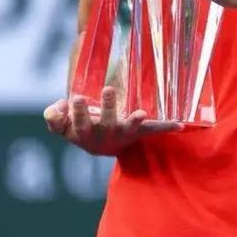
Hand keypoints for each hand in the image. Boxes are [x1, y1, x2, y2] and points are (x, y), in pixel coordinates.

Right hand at [43, 86, 181, 155]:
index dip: (79, 111)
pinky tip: (181, 125)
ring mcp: (124, 133)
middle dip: (107, 107)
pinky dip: (167, 127)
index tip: (78, 96)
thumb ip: (54, 117)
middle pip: (105, 122)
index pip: (79, 121)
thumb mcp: (62, 125)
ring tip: (140, 113)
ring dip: (134, 119)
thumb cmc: (81, 127)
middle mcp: (106, 133)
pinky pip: (154, 129)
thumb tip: (58, 109)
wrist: (102, 146)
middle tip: (109, 90)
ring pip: (129, 127)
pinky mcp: (140, 131)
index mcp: (84, 131)